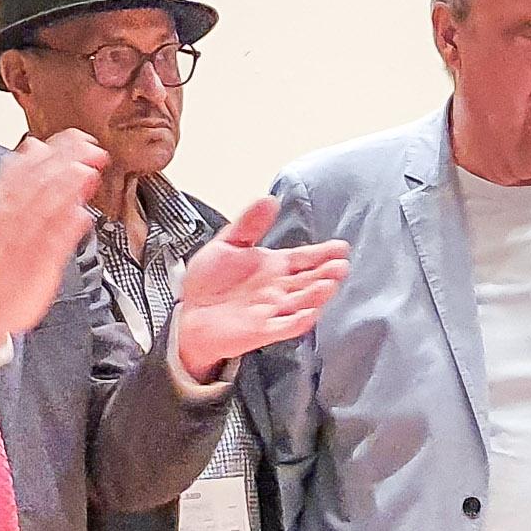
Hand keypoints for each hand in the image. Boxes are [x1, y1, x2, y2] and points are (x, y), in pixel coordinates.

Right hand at [0, 130, 108, 345]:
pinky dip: (64, 231)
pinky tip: (81, 216)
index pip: (21, 171)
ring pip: (40, 212)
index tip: (73, 137)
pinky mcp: (34, 270)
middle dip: (62, 164)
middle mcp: (7, 224)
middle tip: (88, 147)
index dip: (49, 152)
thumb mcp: (3, 217)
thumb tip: (36, 149)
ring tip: (85, 172)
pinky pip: (48, 248)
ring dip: (63, 190)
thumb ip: (22, 185)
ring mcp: (20, 246)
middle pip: (33, 186)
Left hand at [174, 197, 351, 381]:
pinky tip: (309, 314)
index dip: (322, 253)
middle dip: (326, 274)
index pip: (304, 258)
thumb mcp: (226, 244)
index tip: (341, 247)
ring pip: (300, 302)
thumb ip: (248, 224)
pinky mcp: (262, 330)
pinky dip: (297, 322)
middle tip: (340, 266)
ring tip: (329, 285)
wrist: (189, 312)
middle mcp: (278, 289)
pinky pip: (284, 327)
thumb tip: (268, 199)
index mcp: (273, 267)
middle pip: (308, 280)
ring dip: (316, 296)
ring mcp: (272, 310)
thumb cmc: (209, 282)